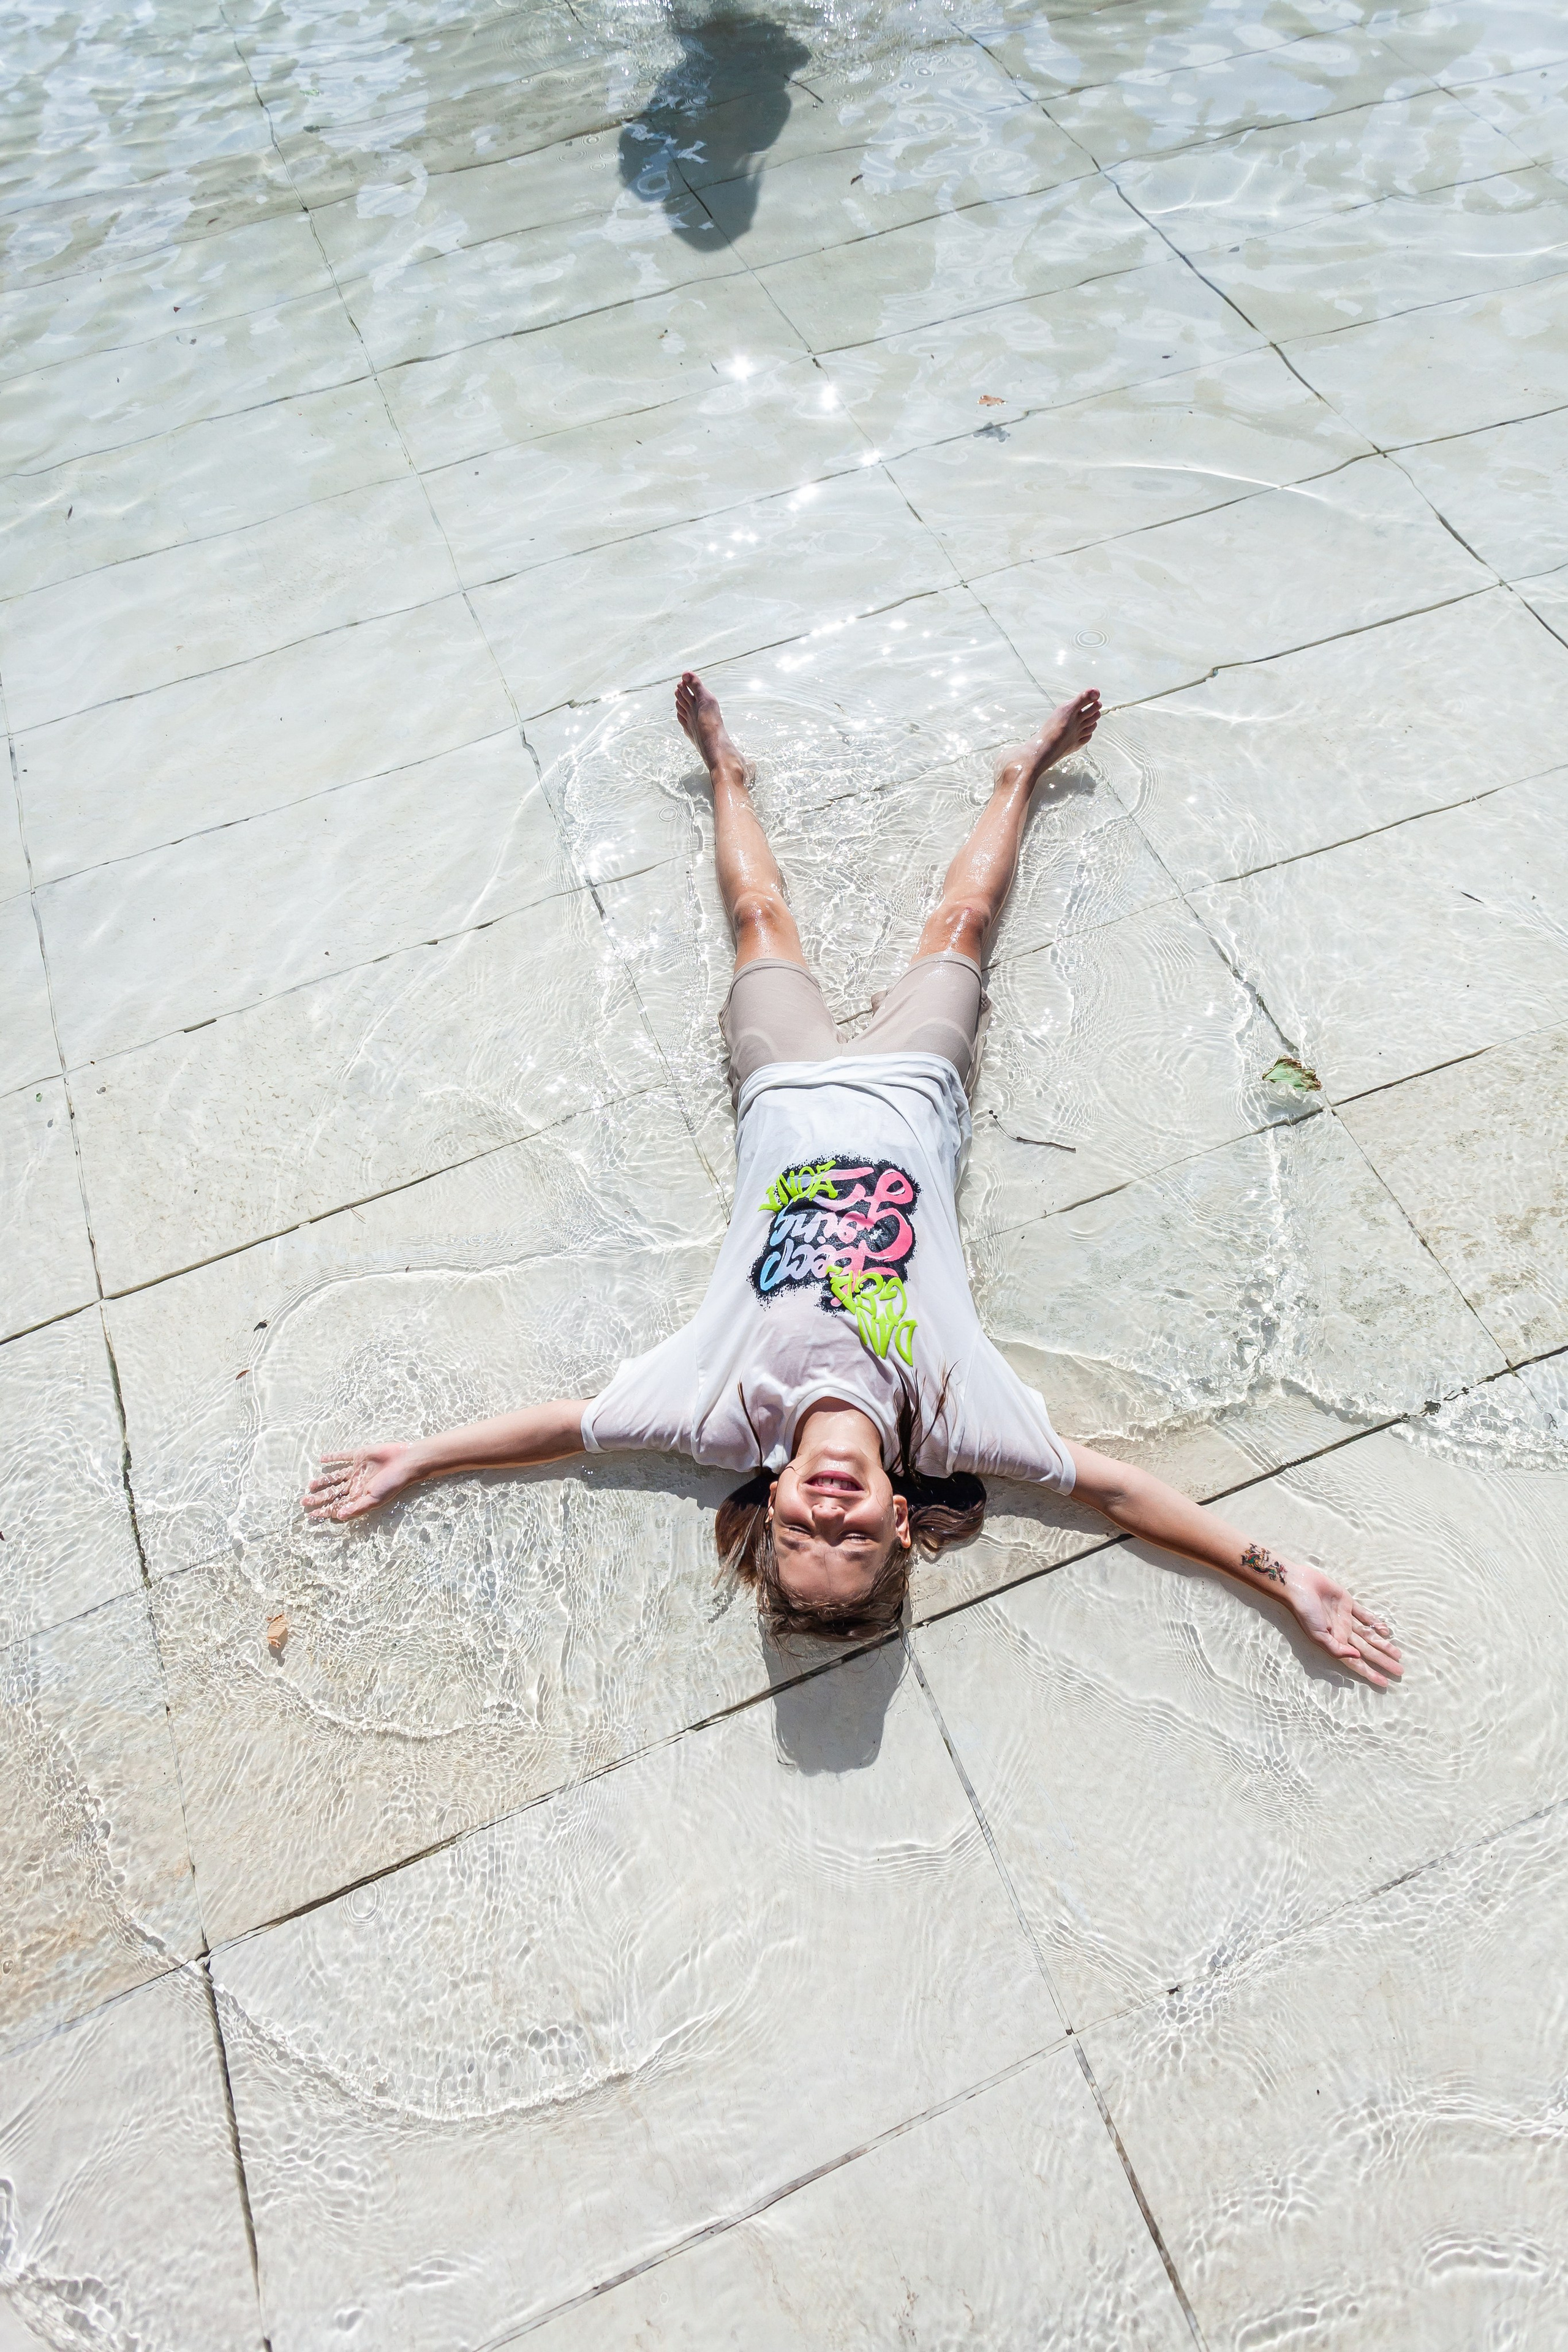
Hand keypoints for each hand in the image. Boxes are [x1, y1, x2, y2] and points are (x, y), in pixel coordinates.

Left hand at [303, 1443, 419, 1523]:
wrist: (404, 1462)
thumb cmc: (392, 1483)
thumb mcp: (374, 1499)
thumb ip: (357, 1508)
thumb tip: (339, 1516)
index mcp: (359, 1496)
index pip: (337, 1505)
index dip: (325, 1510)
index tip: (312, 1515)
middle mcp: (356, 1484)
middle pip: (333, 1492)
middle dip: (319, 1497)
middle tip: (303, 1501)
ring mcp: (356, 1469)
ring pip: (335, 1477)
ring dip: (323, 1480)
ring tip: (310, 1485)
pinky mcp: (359, 1455)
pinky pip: (342, 1457)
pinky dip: (333, 1457)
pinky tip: (322, 1459)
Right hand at [1285, 1561, 1401, 1689]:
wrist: (1299, 1586)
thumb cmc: (1304, 1612)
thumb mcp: (1317, 1635)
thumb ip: (1336, 1648)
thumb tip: (1357, 1656)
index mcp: (1335, 1642)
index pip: (1356, 1662)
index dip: (1370, 1673)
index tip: (1384, 1683)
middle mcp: (1343, 1633)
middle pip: (1368, 1650)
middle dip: (1383, 1661)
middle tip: (1399, 1671)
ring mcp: (1346, 1618)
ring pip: (1369, 1635)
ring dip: (1383, 1645)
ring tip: (1398, 1655)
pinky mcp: (1348, 1604)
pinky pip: (1365, 1615)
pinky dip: (1375, 1623)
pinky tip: (1385, 1630)